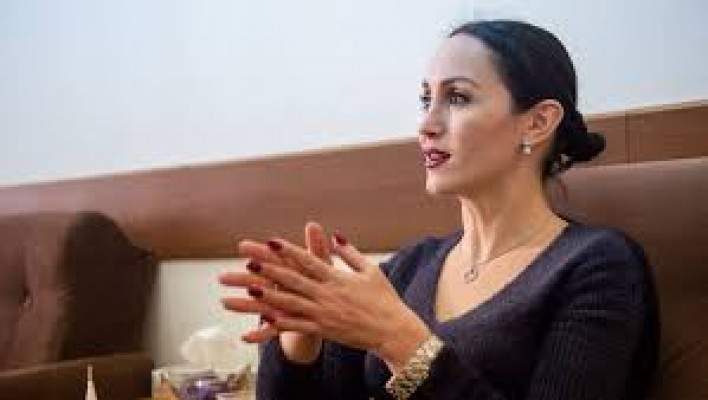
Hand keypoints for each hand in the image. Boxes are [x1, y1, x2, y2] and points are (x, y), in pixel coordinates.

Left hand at [222, 226, 430, 372]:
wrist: (394, 330)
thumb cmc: (384, 299)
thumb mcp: (370, 271)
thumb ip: (350, 254)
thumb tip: (336, 236)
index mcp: (337, 277)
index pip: (308, 260)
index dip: (288, 250)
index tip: (270, 241)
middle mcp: (327, 294)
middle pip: (292, 279)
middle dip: (268, 269)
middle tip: (247, 260)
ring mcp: (324, 313)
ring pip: (290, 303)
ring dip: (267, 295)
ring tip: (247, 288)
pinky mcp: (325, 330)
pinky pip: (298, 326)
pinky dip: (280, 323)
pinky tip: (262, 321)